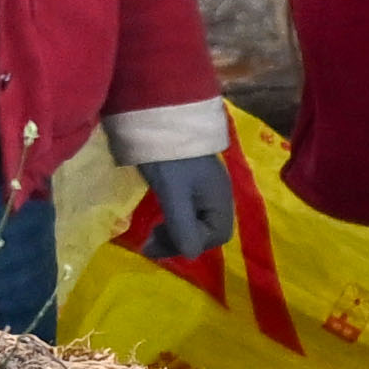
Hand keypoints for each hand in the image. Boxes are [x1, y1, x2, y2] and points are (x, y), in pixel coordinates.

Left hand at [137, 132, 237, 260]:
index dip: (190, 243)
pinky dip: (173, 217)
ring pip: (196, 220)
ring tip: (150, 232)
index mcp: (219, 198)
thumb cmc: (168, 156)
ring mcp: (204, 186)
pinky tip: (158, 214)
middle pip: (207, 230)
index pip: (215, 235)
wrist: (159, 113)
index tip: (158, 241)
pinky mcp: (190, 179)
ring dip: (175, 230)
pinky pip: (188, 208)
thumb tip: (190, 256)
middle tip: (149, 242)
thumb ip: (182, 225)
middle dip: (180, 240)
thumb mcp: (173, 192)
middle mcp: (217, 194)